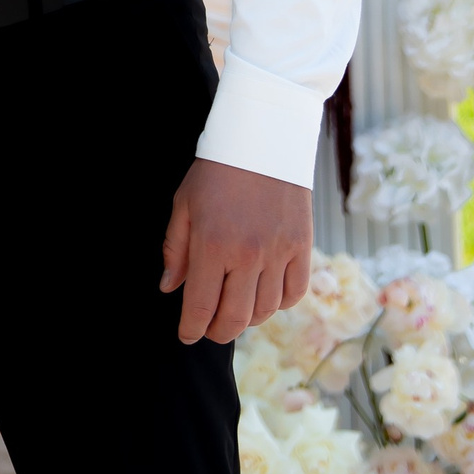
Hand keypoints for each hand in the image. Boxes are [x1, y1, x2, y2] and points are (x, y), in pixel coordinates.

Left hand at [160, 157, 311, 344]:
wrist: (262, 138)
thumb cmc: (217, 171)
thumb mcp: (185, 204)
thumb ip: (177, 249)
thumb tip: (170, 288)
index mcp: (213, 244)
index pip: (201, 306)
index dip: (192, 329)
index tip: (187, 335)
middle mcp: (248, 254)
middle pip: (235, 318)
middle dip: (218, 331)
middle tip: (210, 330)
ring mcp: (279, 253)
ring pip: (265, 311)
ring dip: (247, 320)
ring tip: (235, 310)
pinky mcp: (303, 247)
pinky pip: (293, 294)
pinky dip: (278, 304)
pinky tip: (264, 295)